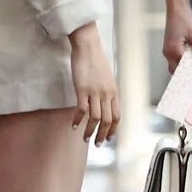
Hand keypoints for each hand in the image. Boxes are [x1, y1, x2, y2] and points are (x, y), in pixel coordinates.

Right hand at [68, 24, 119, 144]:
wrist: (88, 47)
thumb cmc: (96, 61)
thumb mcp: (107, 79)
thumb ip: (107, 92)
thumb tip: (105, 103)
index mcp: (114, 92)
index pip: (117, 116)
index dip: (113, 129)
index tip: (109, 137)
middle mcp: (107, 94)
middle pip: (108, 120)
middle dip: (103, 135)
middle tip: (98, 144)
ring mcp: (95, 92)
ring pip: (96, 118)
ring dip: (91, 131)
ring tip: (85, 139)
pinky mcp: (82, 89)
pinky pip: (82, 109)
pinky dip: (78, 119)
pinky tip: (74, 125)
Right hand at [162, 3, 191, 74]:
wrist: (177, 7)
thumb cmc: (183, 18)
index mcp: (173, 50)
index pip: (182, 68)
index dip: (191, 74)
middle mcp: (168, 52)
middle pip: (177, 69)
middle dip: (188, 72)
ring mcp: (168, 49)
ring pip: (177, 63)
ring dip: (187, 65)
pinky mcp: (171, 45)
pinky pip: (178, 56)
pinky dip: (186, 59)